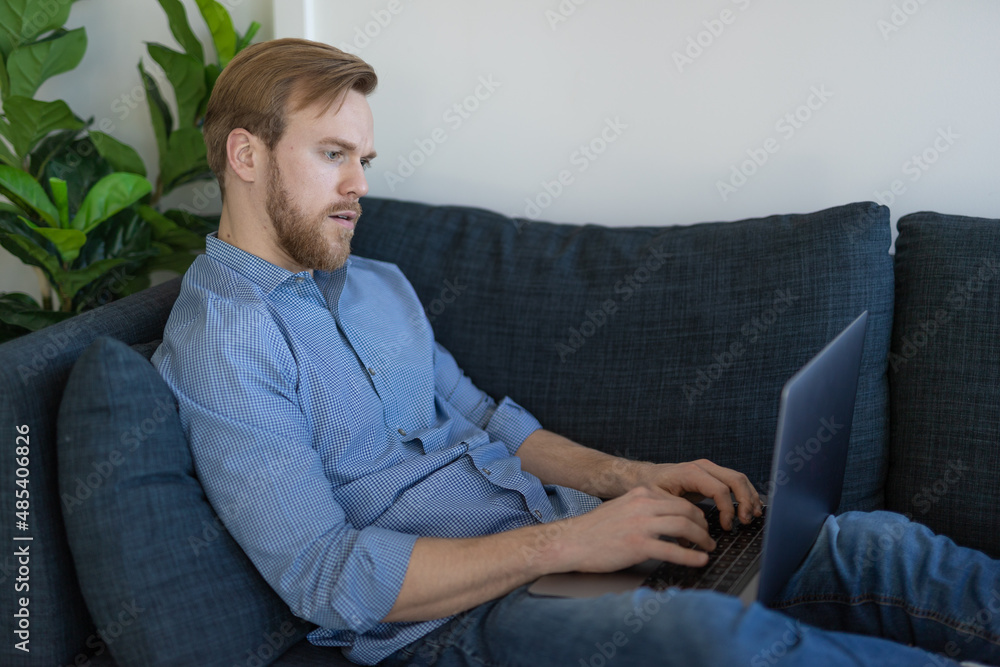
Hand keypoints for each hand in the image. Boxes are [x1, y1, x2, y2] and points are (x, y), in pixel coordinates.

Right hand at [552, 486, 716, 572]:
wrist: (570, 541)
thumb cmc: (593, 530)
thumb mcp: (621, 507)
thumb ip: (642, 508)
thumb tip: (664, 517)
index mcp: (640, 494)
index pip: (678, 500)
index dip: (695, 513)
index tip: (701, 524)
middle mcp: (643, 505)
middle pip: (686, 511)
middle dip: (703, 526)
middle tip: (709, 537)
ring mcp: (641, 525)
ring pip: (684, 527)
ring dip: (702, 539)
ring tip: (708, 549)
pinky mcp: (637, 545)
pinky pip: (673, 550)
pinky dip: (691, 556)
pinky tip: (700, 561)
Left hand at [634, 459, 762, 529]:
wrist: (646, 476)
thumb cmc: (650, 488)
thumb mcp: (657, 501)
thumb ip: (675, 515)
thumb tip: (691, 536)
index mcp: (690, 473)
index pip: (720, 490)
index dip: (728, 510)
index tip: (727, 526)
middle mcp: (703, 467)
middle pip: (735, 480)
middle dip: (746, 501)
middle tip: (746, 521)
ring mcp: (709, 469)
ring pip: (738, 478)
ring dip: (749, 497)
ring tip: (753, 516)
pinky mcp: (712, 475)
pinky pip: (734, 481)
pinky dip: (745, 493)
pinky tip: (750, 507)